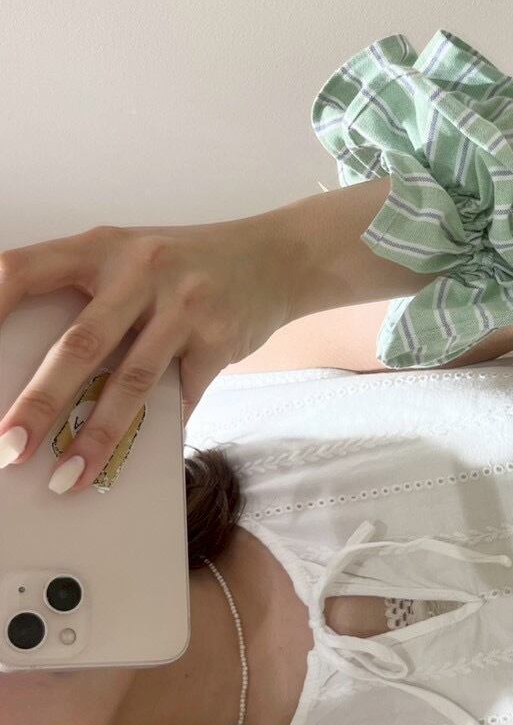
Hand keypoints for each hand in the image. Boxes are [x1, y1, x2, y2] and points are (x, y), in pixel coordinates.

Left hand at [0, 214, 294, 494]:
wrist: (274, 257)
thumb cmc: (184, 266)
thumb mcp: (128, 261)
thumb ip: (83, 299)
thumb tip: (29, 377)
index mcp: (100, 247)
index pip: (23, 271)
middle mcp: (140, 270)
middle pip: (79, 343)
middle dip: (39, 403)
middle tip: (7, 447)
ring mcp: (184, 305)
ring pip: (132, 380)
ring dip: (95, 436)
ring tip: (65, 476)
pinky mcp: (221, 339)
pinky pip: (183, 396)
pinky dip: (159, 432)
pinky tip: (135, 462)